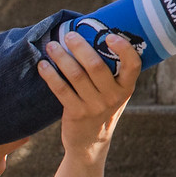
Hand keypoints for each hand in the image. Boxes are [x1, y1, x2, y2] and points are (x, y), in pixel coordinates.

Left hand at [39, 32, 138, 161]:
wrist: (90, 141)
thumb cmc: (102, 107)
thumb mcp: (114, 92)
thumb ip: (111, 71)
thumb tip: (92, 36)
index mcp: (126, 87)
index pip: (133, 65)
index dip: (124, 48)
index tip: (109, 35)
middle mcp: (113, 96)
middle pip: (96, 65)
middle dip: (80, 46)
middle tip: (68, 34)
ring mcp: (94, 106)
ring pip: (76, 75)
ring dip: (61, 57)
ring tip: (51, 45)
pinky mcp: (76, 113)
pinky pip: (61, 89)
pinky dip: (50, 75)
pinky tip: (42, 65)